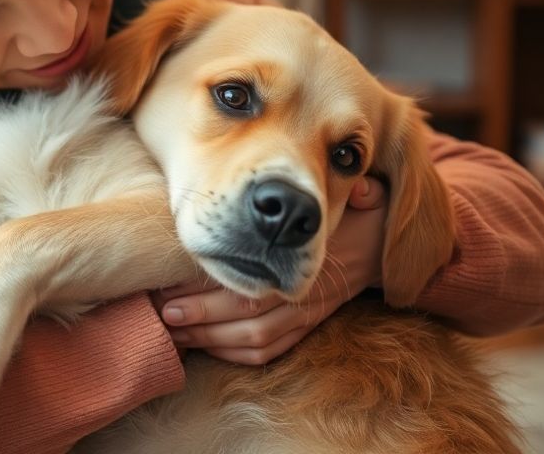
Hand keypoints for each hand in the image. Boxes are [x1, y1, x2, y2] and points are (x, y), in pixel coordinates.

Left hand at [152, 177, 386, 364]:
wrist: (383, 242)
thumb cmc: (357, 212)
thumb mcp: (355, 197)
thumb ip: (346, 190)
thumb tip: (359, 188)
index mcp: (308, 266)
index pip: (252, 290)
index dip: (209, 297)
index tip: (169, 293)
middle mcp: (305, 296)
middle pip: (245, 319)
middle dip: (199, 320)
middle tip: (161, 314)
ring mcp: (306, 315)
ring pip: (254, 340)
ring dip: (212, 340)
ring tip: (176, 333)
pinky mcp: (307, 325)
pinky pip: (272, 351)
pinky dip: (238, 355)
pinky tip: (210, 348)